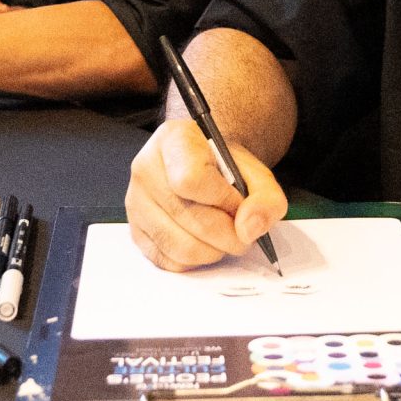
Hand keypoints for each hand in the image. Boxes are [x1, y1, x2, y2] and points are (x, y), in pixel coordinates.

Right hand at [124, 118, 288, 271]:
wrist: (205, 169)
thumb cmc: (226, 169)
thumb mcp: (256, 173)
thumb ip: (265, 198)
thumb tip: (248, 229)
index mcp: (173, 140)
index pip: (191, 179)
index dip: (224, 200)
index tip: (239, 203)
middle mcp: (146, 168)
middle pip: (189, 218)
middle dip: (228, 234)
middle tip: (241, 231)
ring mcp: (135, 202)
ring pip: (180, 246)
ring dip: (214, 251)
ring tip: (223, 236)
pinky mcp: (136, 231)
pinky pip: (169, 261)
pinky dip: (195, 260)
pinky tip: (204, 242)